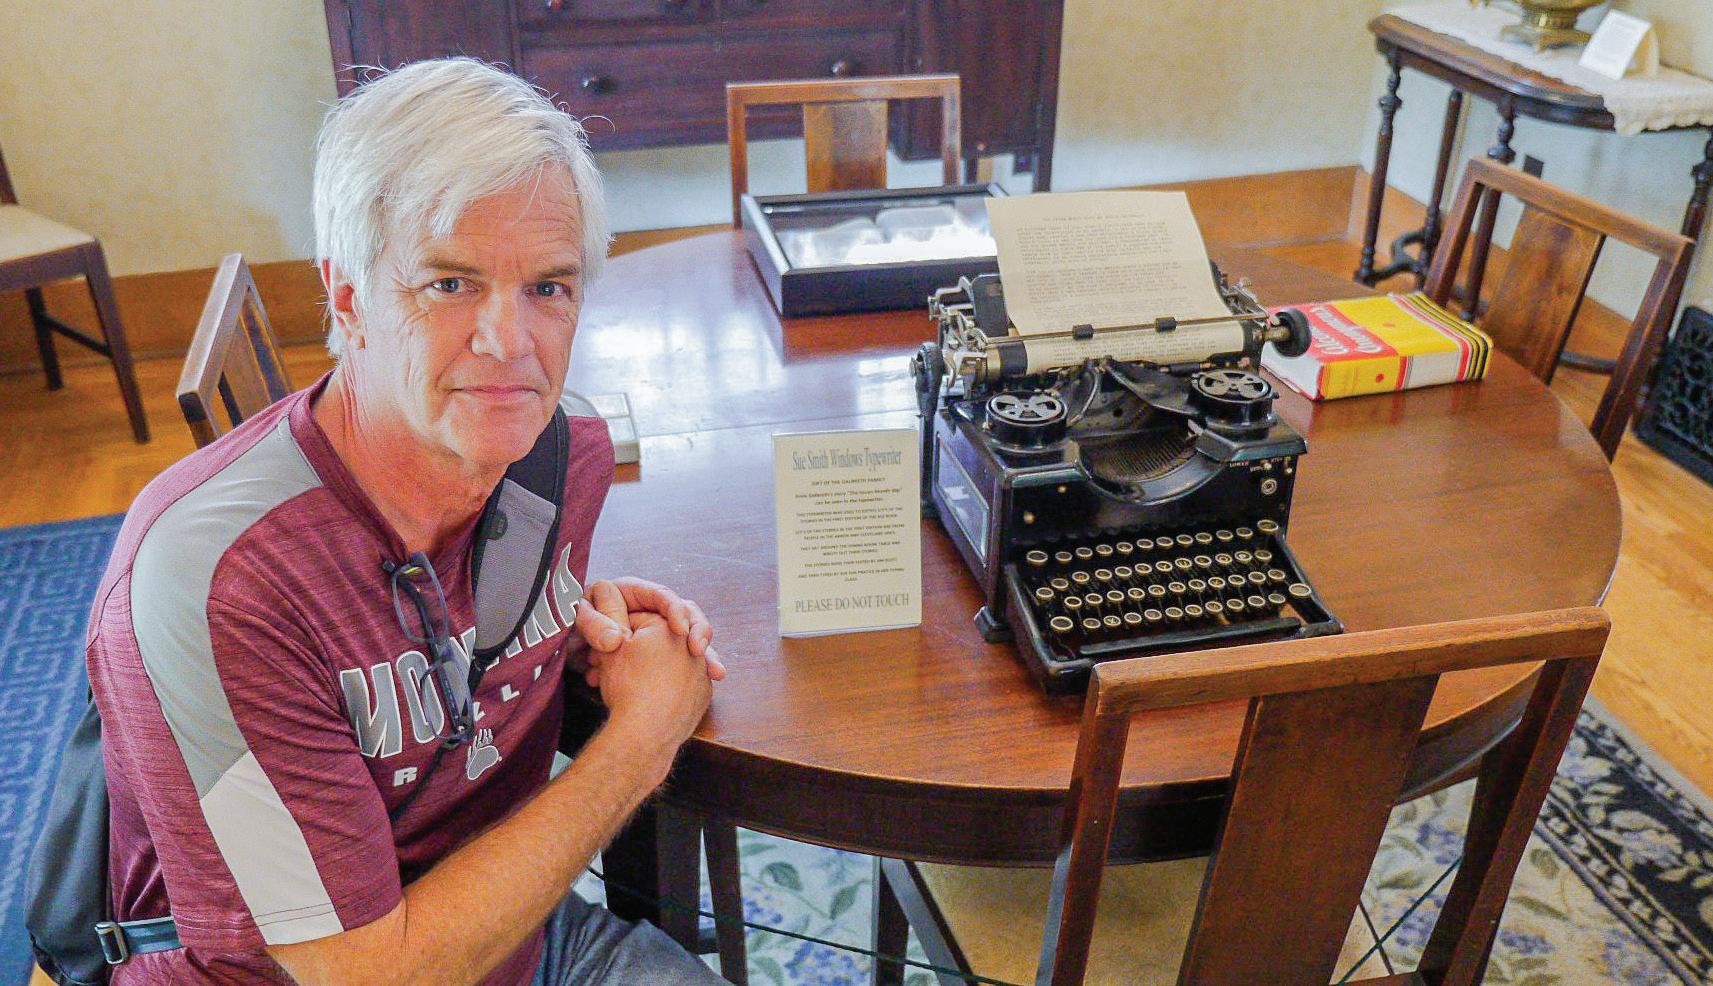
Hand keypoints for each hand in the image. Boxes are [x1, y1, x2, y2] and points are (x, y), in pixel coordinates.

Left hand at [574, 577, 722, 686]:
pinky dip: (696, 671)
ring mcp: (662, 631)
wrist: (575, 653)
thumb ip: (593, 625)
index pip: (661, 595)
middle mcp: (653, 610)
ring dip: (706, 655)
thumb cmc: (576, 627)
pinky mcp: (666, 652)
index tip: (679, 628)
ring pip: (691, 638)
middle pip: (686, 614)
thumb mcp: (579, 622)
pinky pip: (685, 659)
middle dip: (698, 630)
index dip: (673, 608)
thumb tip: (613, 638)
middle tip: (699, 649)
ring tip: (716, 672)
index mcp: (634, 594)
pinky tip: (710, 680)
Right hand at [596, 612, 712, 765]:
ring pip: (674, 660)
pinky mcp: (703, 694)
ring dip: (652, 666)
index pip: (642, 618)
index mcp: (670, 624)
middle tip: (620, 659)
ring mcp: (701, 670)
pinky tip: (649, 693)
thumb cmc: (628, 687)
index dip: (621, 629)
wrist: (645, 734)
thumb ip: (610, 614)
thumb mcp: (612, 645)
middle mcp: (692, 644)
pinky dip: (668, 684)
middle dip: (638, 648)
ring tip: (629, 681)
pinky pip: (684, 681)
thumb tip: (606, 590)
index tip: (608, 646)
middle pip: (661, 637)